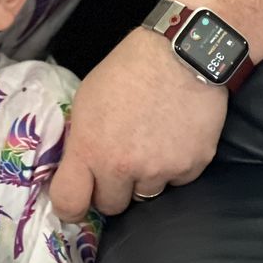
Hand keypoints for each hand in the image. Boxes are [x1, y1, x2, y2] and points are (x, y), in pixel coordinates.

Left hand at [50, 27, 226, 218]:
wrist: (182, 54)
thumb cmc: (126, 71)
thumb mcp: (86, 103)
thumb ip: (82, 142)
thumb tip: (77, 169)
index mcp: (90, 150)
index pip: (69, 203)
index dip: (70, 208)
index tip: (76, 203)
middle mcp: (123, 168)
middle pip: (111, 206)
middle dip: (111, 189)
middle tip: (119, 163)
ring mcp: (161, 170)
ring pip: (146, 195)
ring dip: (144, 179)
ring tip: (150, 145)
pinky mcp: (192, 166)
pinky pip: (177, 181)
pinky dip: (174, 167)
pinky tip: (174, 139)